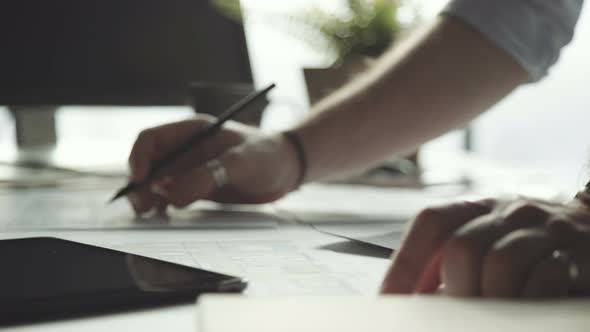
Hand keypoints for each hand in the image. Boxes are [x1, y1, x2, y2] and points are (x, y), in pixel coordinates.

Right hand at [127, 115, 300, 214]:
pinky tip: (163, 214)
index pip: (151, 139)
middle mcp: (186, 150)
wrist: (287, 170)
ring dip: (147, 196)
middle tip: (143, 205)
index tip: (139, 180)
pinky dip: (162, 205)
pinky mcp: (198, 188)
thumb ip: (206, 176)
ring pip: (156, 182)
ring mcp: (191, 169)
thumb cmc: (268, 155)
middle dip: (140, 183)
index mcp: (192, 131)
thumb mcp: (240, 162)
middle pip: (149, 163)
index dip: (139, 158)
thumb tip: (171, 195)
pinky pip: (171, 196)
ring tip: (149, 212)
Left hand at [381, 197, 589, 297]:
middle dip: (454, 290)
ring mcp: (544, 230)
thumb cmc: (530, 248)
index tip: (388, 300)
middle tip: (458, 313)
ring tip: (493, 315)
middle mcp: (509, 211)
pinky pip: (543, 280)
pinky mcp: (576, 255)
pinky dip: (527, 303)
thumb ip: (453, 264)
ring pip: (499, 264)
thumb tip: (417, 299)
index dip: (404, 263)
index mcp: (479, 208)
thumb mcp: (490, 243)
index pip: (431, 223)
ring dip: (490, 300)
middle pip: (462, 248)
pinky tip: (525, 312)